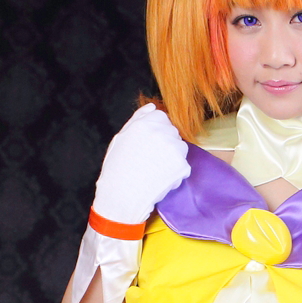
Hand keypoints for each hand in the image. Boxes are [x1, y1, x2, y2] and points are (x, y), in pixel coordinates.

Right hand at [91, 103, 190, 227]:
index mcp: (145, 122)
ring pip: (180, 148)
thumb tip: (152, 106)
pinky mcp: (182, 165)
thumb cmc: (117, 169)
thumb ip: (138, 119)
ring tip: (155, 170)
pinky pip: (183, 167)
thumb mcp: (121, 138)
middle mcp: (161, 131)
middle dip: (165, 145)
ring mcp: (173, 148)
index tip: (149, 145)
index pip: (162, 117)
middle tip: (151, 161)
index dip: (157, 132)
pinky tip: (160, 180)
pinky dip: (175, 175)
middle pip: (172, 133)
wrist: (122, 196)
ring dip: (172, 158)